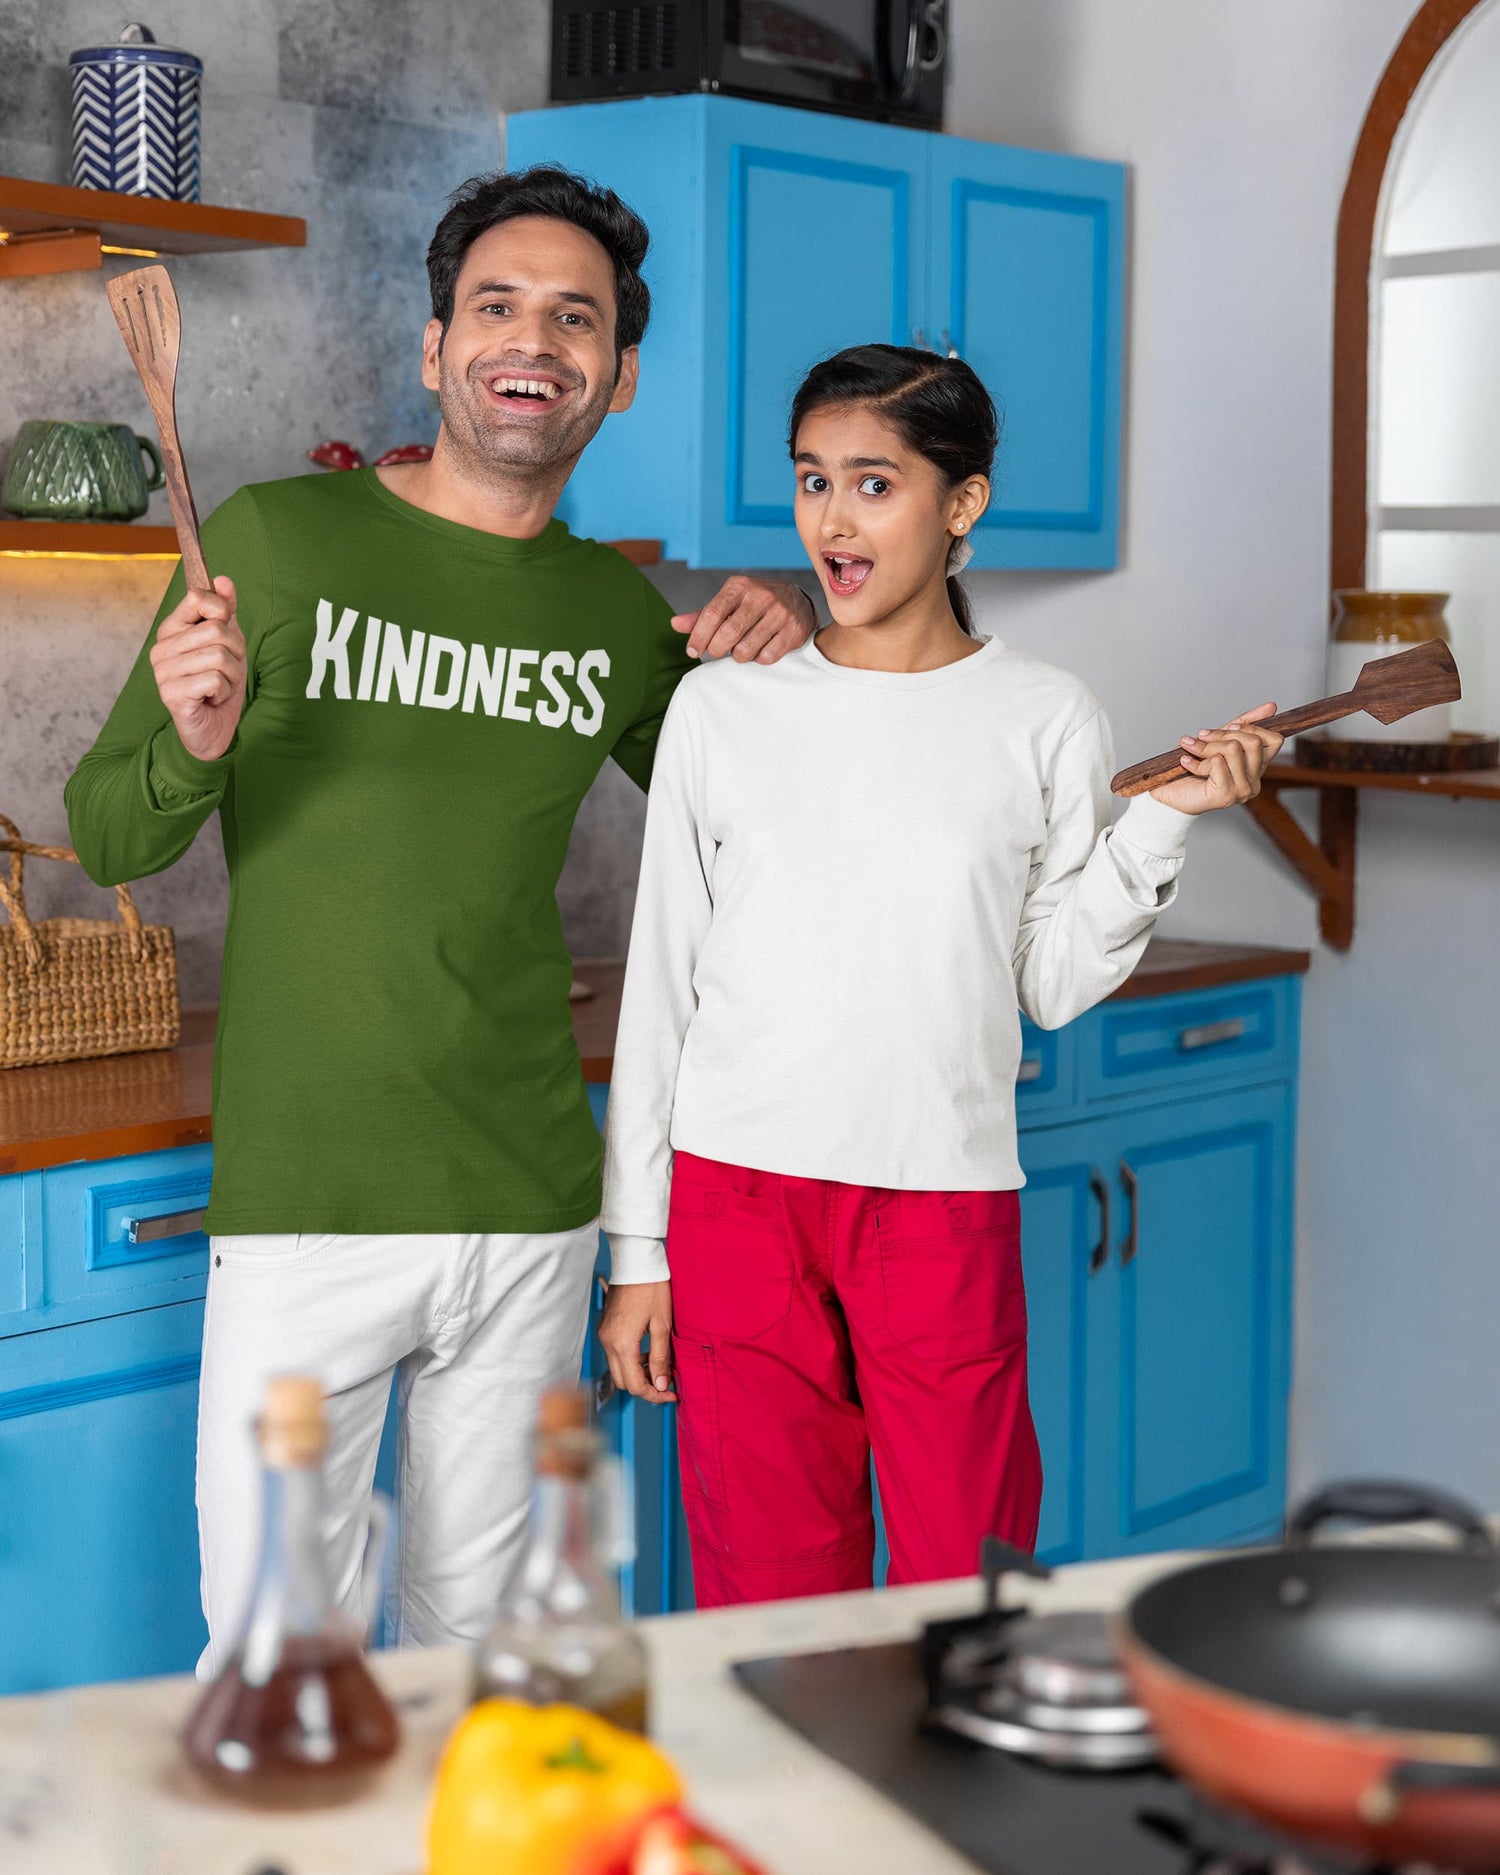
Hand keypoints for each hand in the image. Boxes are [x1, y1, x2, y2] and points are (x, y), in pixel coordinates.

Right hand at [149, 576, 245, 762]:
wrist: (213, 729)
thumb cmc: (219, 685)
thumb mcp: (229, 643)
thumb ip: (224, 611)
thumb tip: (223, 580)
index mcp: (172, 630)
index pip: (197, 598)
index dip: (221, 610)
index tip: (225, 626)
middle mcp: (162, 648)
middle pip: (217, 631)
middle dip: (235, 653)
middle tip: (227, 670)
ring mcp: (163, 672)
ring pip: (219, 656)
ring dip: (232, 676)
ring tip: (220, 686)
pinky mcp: (171, 694)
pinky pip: (214, 679)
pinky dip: (224, 691)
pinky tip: (213, 699)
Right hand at [598, 1279, 676, 1403]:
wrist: (637, 1262)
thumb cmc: (652, 1288)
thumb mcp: (662, 1325)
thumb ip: (660, 1358)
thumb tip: (661, 1384)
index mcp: (622, 1344)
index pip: (634, 1384)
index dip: (654, 1394)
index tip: (670, 1394)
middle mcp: (607, 1342)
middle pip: (622, 1382)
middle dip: (645, 1387)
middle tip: (666, 1384)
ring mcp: (604, 1335)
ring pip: (617, 1369)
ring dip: (637, 1374)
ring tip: (659, 1367)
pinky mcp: (605, 1328)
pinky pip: (615, 1355)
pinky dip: (630, 1361)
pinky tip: (647, 1353)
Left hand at [672, 576, 814, 664]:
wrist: (798, 602)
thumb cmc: (754, 604)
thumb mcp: (729, 602)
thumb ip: (703, 615)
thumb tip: (674, 624)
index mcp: (739, 586)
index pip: (711, 614)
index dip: (698, 637)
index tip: (692, 651)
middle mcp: (760, 596)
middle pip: (728, 633)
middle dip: (716, 649)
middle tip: (716, 652)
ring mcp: (779, 613)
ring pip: (747, 649)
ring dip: (739, 655)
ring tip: (741, 648)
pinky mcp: (793, 630)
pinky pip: (767, 657)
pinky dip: (758, 659)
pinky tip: (760, 649)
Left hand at [1149, 702, 1282, 814]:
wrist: (1167, 792)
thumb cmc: (1192, 766)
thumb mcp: (1219, 739)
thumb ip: (1244, 724)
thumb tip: (1271, 706)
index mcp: (1256, 768)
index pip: (1274, 741)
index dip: (1252, 728)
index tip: (1229, 727)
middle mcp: (1254, 782)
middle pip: (1253, 742)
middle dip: (1222, 735)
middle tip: (1202, 737)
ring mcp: (1242, 791)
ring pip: (1234, 749)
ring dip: (1206, 747)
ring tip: (1191, 750)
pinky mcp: (1226, 796)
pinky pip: (1217, 763)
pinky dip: (1197, 760)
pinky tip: (1187, 764)